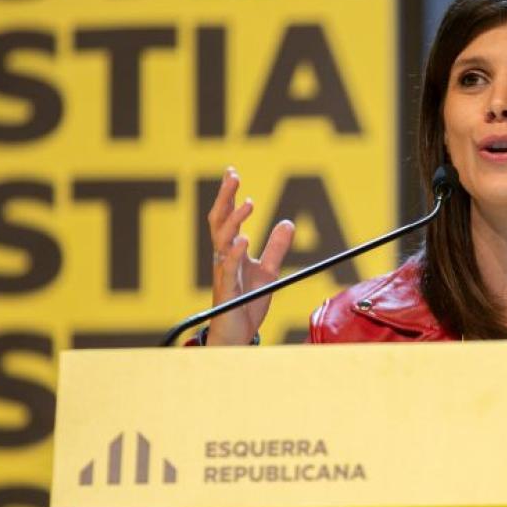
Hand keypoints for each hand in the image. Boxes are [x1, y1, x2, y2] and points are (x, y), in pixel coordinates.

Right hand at [205, 166, 294, 344]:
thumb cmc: (247, 302)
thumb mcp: (268, 271)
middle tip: (233, 176)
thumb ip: (276, 248)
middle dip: (225, 198)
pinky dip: (235, 254)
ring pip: (222, 241)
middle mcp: (223, 258)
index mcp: (231, 251)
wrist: (238, 334)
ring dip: (235, 221)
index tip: (232, 172)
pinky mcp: (226, 290)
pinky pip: (228, 269)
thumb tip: (287, 222)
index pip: (227, 217)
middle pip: (219, 222)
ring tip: (248, 204)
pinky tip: (244, 241)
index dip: (228, 195)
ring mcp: (222, 273)